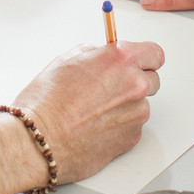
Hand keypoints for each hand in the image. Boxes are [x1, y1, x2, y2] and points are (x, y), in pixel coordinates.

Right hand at [13, 39, 163, 183]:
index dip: (144, 57)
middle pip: (152, 79)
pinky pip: (133, 126)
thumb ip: (94, 55)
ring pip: (141, 104)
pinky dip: (120, 125)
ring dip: (126, 105)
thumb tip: (102, 57)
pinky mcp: (132, 138)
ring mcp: (137, 113)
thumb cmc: (46, 102)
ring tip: (95, 110)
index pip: (154, 53)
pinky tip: (96, 125)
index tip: (137, 62)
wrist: (39, 139)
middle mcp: (135, 85)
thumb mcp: (67, 60)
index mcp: (121, 59)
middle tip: (110, 87)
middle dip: (135, 81)